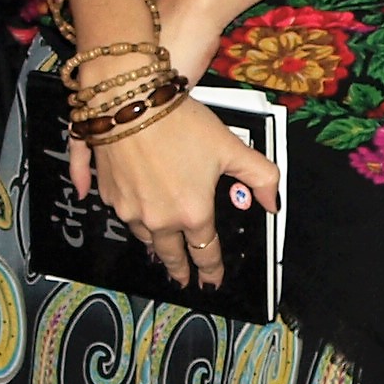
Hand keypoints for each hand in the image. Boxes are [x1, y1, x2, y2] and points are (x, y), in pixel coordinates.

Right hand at [89, 95, 279, 291]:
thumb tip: (274, 203)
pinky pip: (120, 213)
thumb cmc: (180, 123)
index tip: (211, 281)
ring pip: (144, 237)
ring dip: (154, 245)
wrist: (128, 102)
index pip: (206, 251)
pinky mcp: (109, 195)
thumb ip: (260, 177)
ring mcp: (130, 209)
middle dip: (179, 269)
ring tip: (159, 251)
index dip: (211, 269)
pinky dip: (128, 216)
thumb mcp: (231, 146)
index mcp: (192, 213)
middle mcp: (159, 219)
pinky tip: (129, 213)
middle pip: (170, 255)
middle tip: (182, 280)